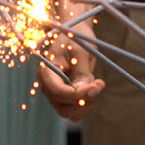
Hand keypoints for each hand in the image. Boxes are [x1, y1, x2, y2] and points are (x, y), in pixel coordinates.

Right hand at [36, 0, 104, 120]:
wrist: (74, 31)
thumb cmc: (75, 36)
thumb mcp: (80, 50)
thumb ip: (81, 72)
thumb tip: (85, 92)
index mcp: (46, 71)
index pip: (59, 93)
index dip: (78, 94)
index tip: (96, 85)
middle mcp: (48, 85)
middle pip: (64, 109)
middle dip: (84, 101)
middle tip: (99, 83)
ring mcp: (55, 93)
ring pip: (71, 113)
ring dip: (88, 102)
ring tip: (95, 81)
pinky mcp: (65, 96)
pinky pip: (76, 110)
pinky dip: (87, 103)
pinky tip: (92, 86)